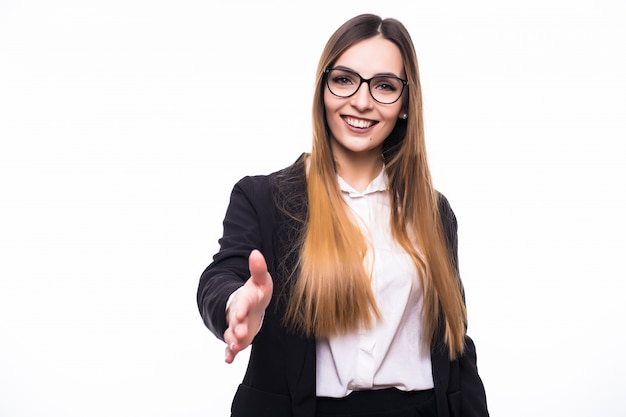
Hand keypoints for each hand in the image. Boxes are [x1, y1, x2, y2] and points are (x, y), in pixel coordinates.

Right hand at [223, 249, 272, 363]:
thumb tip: (255, 252)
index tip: (241, 314)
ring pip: (231, 336)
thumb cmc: (256, 292)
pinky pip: (230, 347)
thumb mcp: (260, 281)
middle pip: (234, 322)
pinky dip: (229, 354)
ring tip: (236, 348)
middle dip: (237, 328)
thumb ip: (258, 269)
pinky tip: (228, 360)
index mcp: (243, 300)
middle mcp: (236, 315)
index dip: (241, 309)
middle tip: (240, 335)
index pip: (242, 304)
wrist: (249, 305)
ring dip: (233, 342)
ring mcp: (235, 327)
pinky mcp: (237, 339)